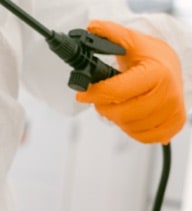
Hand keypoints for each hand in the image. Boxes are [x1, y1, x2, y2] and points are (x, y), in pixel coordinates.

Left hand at [76, 20, 186, 143]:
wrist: (174, 70)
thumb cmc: (153, 58)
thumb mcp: (132, 43)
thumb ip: (111, 35)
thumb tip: (92, 28)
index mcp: (156, 74)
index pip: (117, 92)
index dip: (94, 94)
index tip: (81, 94)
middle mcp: (166, 96)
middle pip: (121, 113)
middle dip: (104, 107)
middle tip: (102, 98)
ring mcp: (170, 114)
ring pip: (129, 127)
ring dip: (118, 118)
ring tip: (121, 103)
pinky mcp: (171, 128)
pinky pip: (141, 137)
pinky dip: (131, 128)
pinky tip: (132, 114)